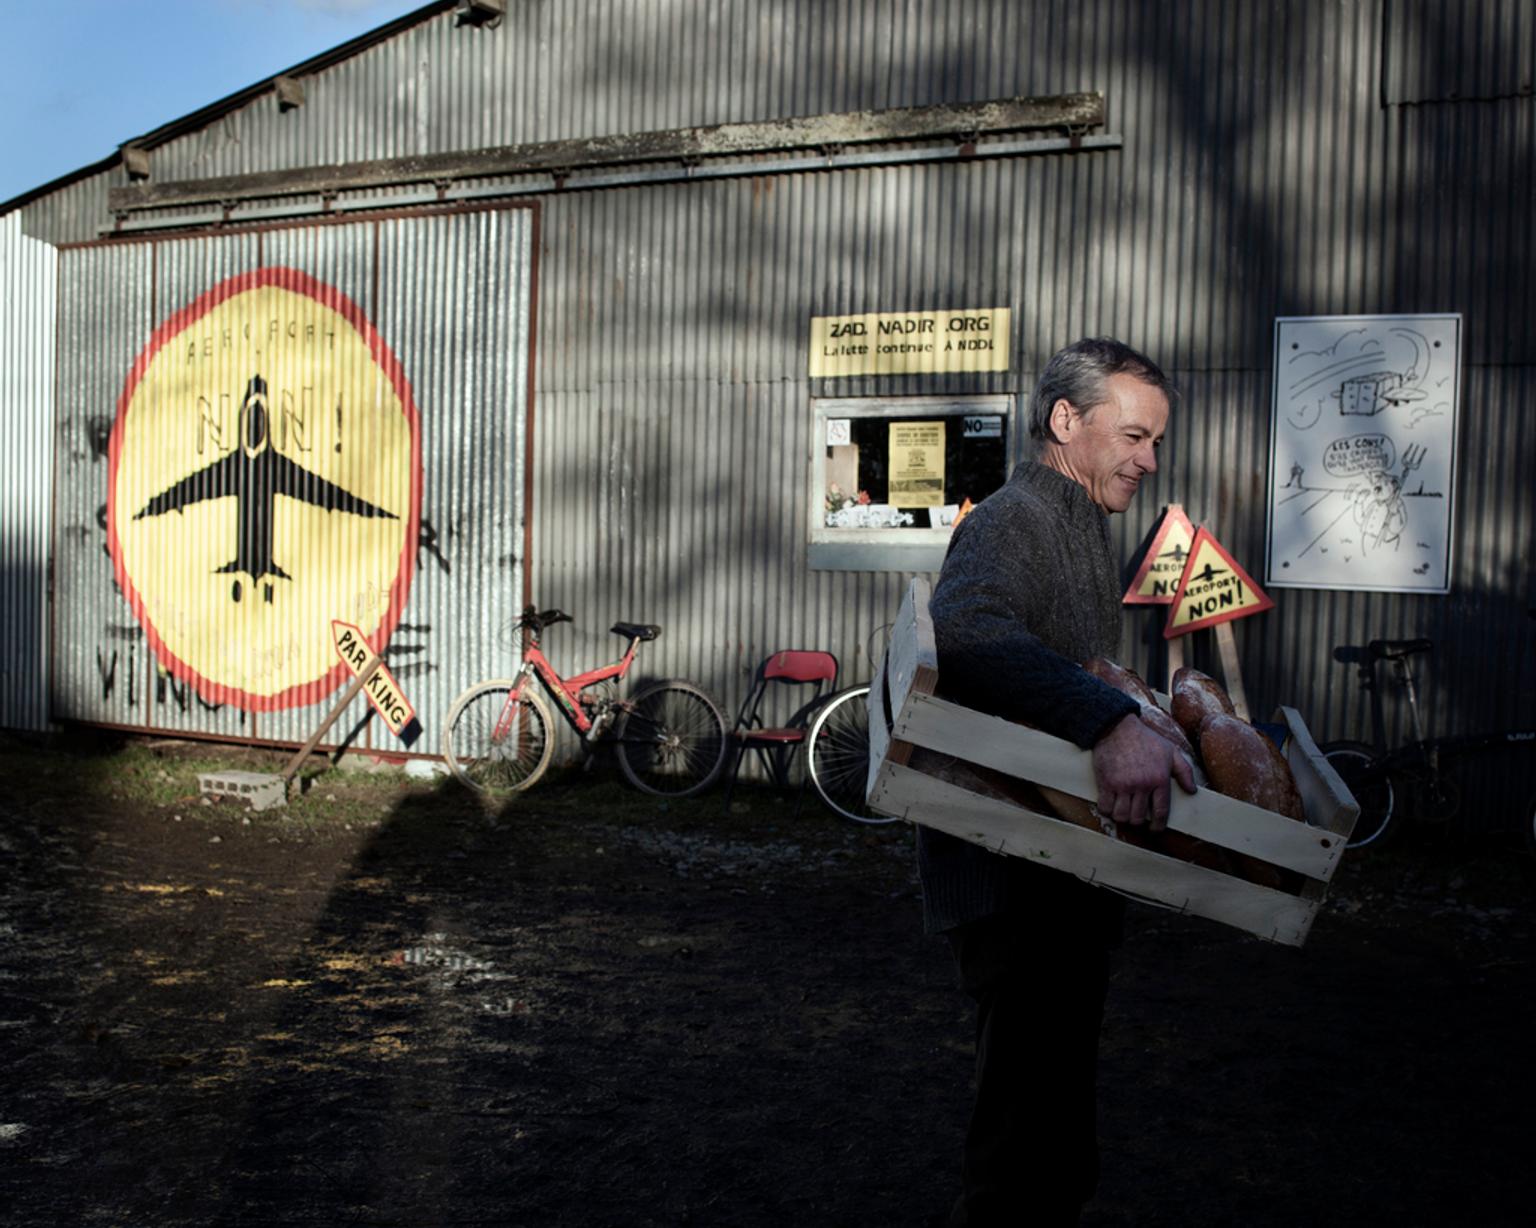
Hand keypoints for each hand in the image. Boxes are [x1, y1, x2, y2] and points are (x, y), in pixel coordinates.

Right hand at [1092, 712, 1196, 830]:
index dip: (1158, 825)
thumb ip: (1184, 771)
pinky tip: (1109, 805)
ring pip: (1121, 816)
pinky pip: (1105, 807)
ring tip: (1122, 812)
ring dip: (1122, 817)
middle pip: (1138, 818)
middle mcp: (1141, 784)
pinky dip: (1106, 810)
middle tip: (1136, 817)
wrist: (1116, 726)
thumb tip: (1192, 790)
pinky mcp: (1105, 782)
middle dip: (1138, 821)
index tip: (1155, 829)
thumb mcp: (1170, 751)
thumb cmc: (1144, 738)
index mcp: (1159, 779)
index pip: (1161, 812)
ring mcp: (1122, 785)